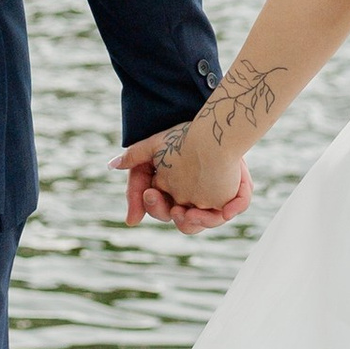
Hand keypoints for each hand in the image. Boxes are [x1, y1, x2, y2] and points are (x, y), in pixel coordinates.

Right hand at [113, 136, 251, 234]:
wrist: (213, 126)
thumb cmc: (183, 137)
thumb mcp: (157, 146)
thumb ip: (134, 156)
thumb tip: (112, 165)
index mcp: (172, 196)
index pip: (159, 208)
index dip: (152, 205)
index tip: (150, 193)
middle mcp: (193, 203)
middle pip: (182, 221)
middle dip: (177, 217)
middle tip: (175, 207)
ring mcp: (215, 202)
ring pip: (207, 222)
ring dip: (199, 222)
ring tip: (191, 212)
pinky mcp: (236, 195)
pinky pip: (237, 206)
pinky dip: (233, 209)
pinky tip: (226, 210)